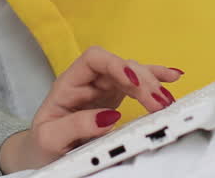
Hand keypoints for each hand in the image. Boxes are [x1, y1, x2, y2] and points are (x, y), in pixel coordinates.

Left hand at [0, 46, 183, 172]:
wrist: (42, 154)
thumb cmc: (42, 144)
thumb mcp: (50, 138)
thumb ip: (75, 126)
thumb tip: (109, 116)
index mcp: (69, 84)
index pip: (94, 59)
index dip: (116, 64)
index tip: (134, 81)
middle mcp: (88, 82)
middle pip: (119, 66)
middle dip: (142, 80)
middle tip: (158, 102)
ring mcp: (102, 90)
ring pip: (132, 74)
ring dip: (152, 84)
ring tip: (167, 100)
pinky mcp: (114, 99)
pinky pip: (137, 85)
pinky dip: (155, 80)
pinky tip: (173, 76)